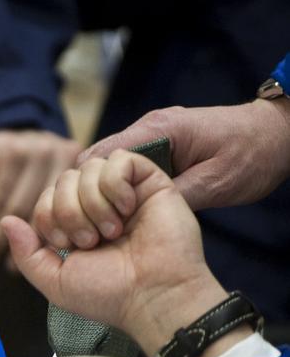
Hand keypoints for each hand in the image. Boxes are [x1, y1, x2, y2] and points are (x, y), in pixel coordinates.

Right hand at [0, 129, 81, 265]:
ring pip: (19, 205)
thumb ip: (74, 209)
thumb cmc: (46, 164)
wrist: (21, 117)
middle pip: (45, 210)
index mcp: (86, 166)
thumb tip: (58, 247)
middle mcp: (64, 155)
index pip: (72, 212)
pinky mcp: (11, 150)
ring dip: (0, 234)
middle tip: (9, 267)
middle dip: (24, 243)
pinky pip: (0, 193)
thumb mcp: (68, 182)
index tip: (37, 262)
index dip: (52, 241)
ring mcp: (37, 150)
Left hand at [1, 150, 247, 356]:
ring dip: (93, 203)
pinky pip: (119, 159)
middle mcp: (99, 206)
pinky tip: (127, 209)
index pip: (47, 198)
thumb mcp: (54, 280)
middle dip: (69, 212)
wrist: (152, 295)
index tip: (68, 245)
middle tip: (92, 241)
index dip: (49, 216)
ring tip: (112, 231)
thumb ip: (27, 253)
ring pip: (88, 167)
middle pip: (64, 180)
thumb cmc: (109, 294)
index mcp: (78, 227)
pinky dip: (115, 185)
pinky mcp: (149, 181)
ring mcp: (124, 192)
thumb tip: (7, 221)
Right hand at [80, 101, 289, 209]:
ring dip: (98, 196)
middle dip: (86, 194)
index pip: (103, 154)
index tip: (94, 219)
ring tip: (103, 226)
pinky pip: (122, 171)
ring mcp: (152, 138)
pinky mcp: (158, 150)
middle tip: (95, 228)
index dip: (87, 187)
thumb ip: (176, 196)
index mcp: (160, 131)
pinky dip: (112, 193)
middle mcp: (149, 129)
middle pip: (95, 161)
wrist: (276, 135)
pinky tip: (117, 217)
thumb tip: (139, 215)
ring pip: (104, 167)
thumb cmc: (252, 154)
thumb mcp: (216, 183)